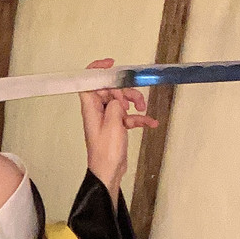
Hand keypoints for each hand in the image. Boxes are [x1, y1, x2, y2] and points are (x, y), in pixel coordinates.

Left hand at [78, 58, 158, 206]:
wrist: (109, 173)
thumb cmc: (106, 153)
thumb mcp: (112, 124)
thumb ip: (115, 105)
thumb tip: (118, 97)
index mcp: (91, 109)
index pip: (88, 83)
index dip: (96, 71)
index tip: (111, 65)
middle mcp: (97, 111)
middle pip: (110, 90)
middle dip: (125, 90)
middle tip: (132, 101)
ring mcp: (107, 119)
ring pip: (122, 101)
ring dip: (135, 102)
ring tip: (143, 108)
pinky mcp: (116, 127)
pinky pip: (129, 117)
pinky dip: (139, 118)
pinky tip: (151, 123)